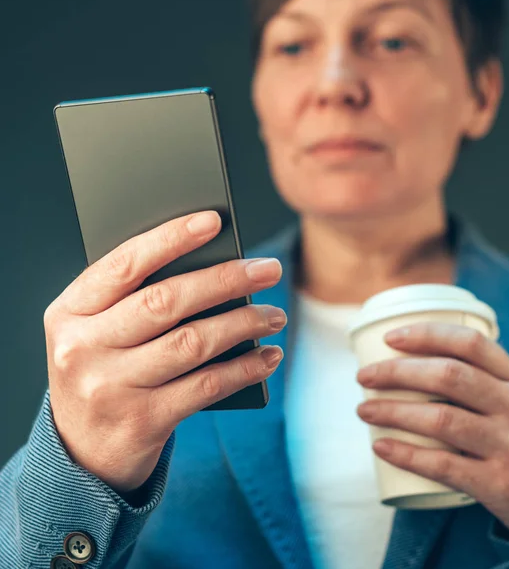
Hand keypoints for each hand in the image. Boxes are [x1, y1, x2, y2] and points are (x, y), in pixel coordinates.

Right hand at [45, 210, 286, 494]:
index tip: (214, 221)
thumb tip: (213, 264)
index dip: (171, 238)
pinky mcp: (143, 422)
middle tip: (269, 269)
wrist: (80, 452)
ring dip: (244, 323)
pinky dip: (245, 368)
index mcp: (70, 312)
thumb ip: (135, 299)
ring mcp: (110, 388)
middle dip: (226, 280)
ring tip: (274, 314)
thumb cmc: (102, 370)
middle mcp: (83, 348)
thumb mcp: (98, 331)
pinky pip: (207, 386)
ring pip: (193, 342)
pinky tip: (267, 355)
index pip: (124, 264)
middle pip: (166, 301)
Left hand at [356, 322, 508, 543]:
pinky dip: (406, 454)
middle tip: (364, 376)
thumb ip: (480, 378)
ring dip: (393, 412)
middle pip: (448, 376)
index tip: (390, 338)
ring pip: (441, 419)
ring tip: (364, 410)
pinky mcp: (498, 484)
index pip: (471, 343)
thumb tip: (411, 358)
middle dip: (397, 372)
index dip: (426, 334)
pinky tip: (381, 446)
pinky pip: (443, 465)